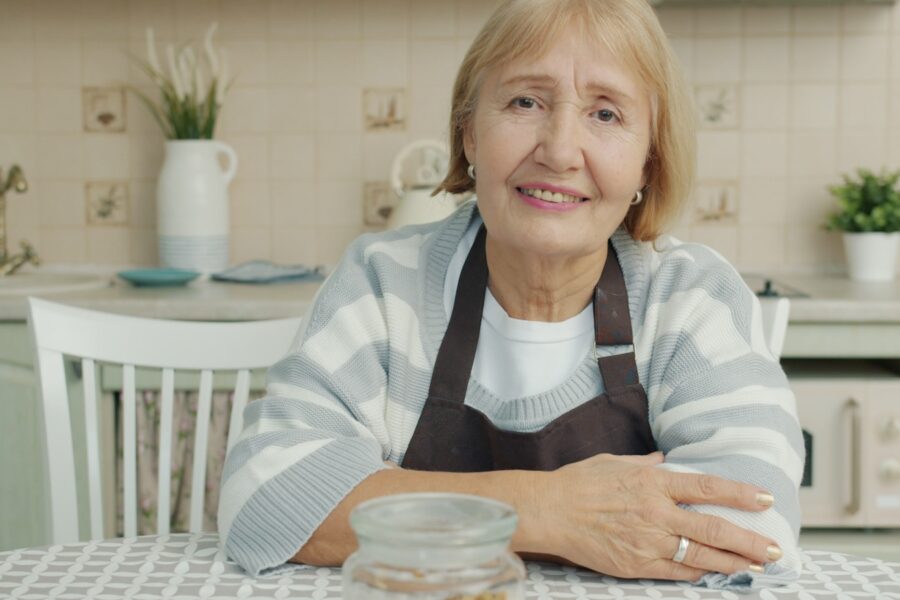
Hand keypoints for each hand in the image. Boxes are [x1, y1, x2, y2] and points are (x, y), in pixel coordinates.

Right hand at [541, 452, 779, 580]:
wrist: (549, 512)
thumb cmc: (579, 482)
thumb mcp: (614, 462)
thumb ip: (644, 465)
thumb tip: (665, 463)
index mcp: (652, 483)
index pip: (708, 487)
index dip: (740, 494)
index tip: (765, 499)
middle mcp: (656, 513)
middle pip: (714, 528)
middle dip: (749, 540)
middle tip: (775, 549)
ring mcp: (648, 542)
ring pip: (702, 555)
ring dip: (733, 562)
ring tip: (757, 566)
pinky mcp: (636, 565)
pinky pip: (677, 572)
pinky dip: (700, 572)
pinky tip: (716, 573)